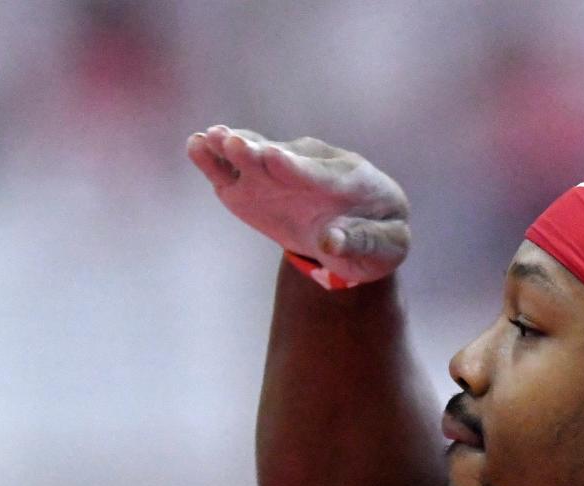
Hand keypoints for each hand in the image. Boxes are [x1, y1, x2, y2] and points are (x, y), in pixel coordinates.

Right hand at [187, 126, 410, 284]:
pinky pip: (237, 171)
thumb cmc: (381, 236)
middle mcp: (312, 167)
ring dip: (232, 150)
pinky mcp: (259, 184)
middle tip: (232, 142)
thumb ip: (363, 242)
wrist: (365, 227)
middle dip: (259, 153)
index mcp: (352, 180)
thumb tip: (330, 242)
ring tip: (205, 140)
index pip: (320, 174)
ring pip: (257, 158)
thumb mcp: (386, 246)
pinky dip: (217, 161)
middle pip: (283, 159)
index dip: (297, 168)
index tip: (275, 159)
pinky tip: (197, 146)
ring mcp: (283, 173)